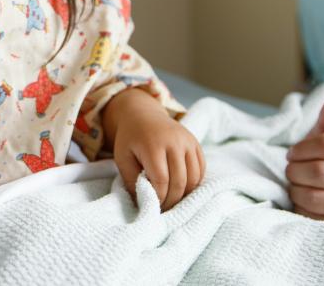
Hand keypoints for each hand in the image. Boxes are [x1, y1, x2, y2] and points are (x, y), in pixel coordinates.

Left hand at [107, 89, 203, 209]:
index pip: (161, 180)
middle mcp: (174, 141)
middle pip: (179, 181)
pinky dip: (193, 183)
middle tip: (162, 209)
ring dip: (184, 194)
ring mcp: (187, 141)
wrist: (143, 114)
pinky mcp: (195, 143)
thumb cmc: (130, 139)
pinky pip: (200, 170)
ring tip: (172, 199)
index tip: (152, 206)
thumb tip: (143, 203)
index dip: (158, 198)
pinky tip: (181, 188)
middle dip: (171, 200)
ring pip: (193, 178)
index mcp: (153, 144)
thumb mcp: (122, 157)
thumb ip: (131, 180)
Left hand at [285, 93, 323, 224]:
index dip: (301, 148)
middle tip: (291, 171)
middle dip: (295, 170)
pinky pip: (314, 218)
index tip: (293, 153)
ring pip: (314, 196)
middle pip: (319, 171)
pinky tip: (304, 203)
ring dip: (296, 190)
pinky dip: (301, 209)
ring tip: (297, 186)